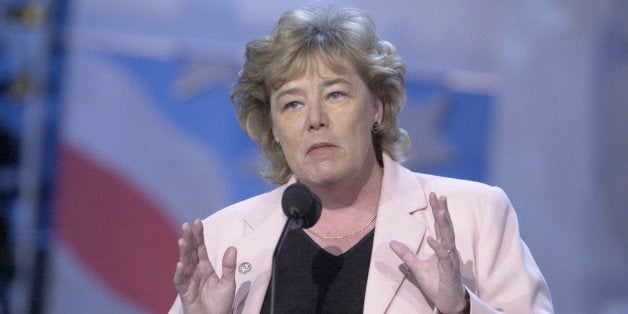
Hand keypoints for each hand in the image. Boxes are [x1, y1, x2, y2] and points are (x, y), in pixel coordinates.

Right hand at [174, 219, 236, 313]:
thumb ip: (229, 266)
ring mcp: (189, 281)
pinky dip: (180, 273)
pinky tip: (180, 264)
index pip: (200, 247)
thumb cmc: (221, 304)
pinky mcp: (185, 293)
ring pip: (184, 263)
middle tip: (186, 226)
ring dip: (183, 252)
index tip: (197, 221)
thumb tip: (232, 247)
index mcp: (205, 267)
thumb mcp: (229, 283)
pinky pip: (180, 281)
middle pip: (190, 252)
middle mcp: (195, 271)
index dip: (198, 235)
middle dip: (189, 239)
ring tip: (183, 240)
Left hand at [390, 192, 466, 313]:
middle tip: (439, 195)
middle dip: (442, 211)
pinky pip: (444, 257)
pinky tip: (432, 238)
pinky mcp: (450, 271)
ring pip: (448, 238)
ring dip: (444, 224)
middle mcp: (449, 250)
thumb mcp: (417, 267)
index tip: (434, 195)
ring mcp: (451, 260)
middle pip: (446, 227)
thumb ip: (407, 254)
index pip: (440, 225)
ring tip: (440, 210)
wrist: (448, 302)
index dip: (438, 210)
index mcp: (443, 247)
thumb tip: (391, 242)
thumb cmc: (437, 284)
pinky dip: (438, 247)